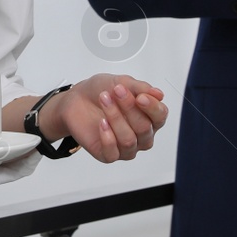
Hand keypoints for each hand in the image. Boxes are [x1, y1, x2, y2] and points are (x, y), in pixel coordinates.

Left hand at [40, 75, 167, 161]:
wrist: (76, 99)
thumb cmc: (100, 91)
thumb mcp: (120, 82)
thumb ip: (140, 88)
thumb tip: (158, 94)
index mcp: (148, 117)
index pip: (160, 116)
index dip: (152, 107)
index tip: (140, 96)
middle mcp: (140, 135)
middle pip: (144, 128)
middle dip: (129, 107)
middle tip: (116, 91)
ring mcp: (126, 147)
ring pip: (128, 139)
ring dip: (115, 117)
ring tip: (105, 100)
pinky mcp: (108, 154)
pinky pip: (113, 153)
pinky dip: (107, 137)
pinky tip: (101, 123)